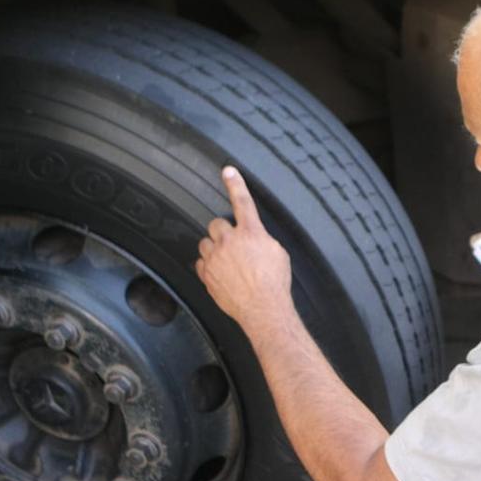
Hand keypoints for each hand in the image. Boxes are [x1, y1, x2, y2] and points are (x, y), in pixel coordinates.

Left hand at [196, 166, 292, 332]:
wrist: (263, 309)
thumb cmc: (275, 284)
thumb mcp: (278, 253)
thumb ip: (262, 239)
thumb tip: (253, 238)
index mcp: (251, 232)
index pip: (242, 201)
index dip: (235, 184)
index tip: (228, 170)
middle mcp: (230, 241)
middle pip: (216, 224)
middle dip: (223, 233)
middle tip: (233, 246)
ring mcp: (215, 257)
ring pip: (206, 243)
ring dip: (215, 249)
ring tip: (229, 264)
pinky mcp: (206, 274)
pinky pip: (201, 263)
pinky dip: (210, 267)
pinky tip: (223, 276)